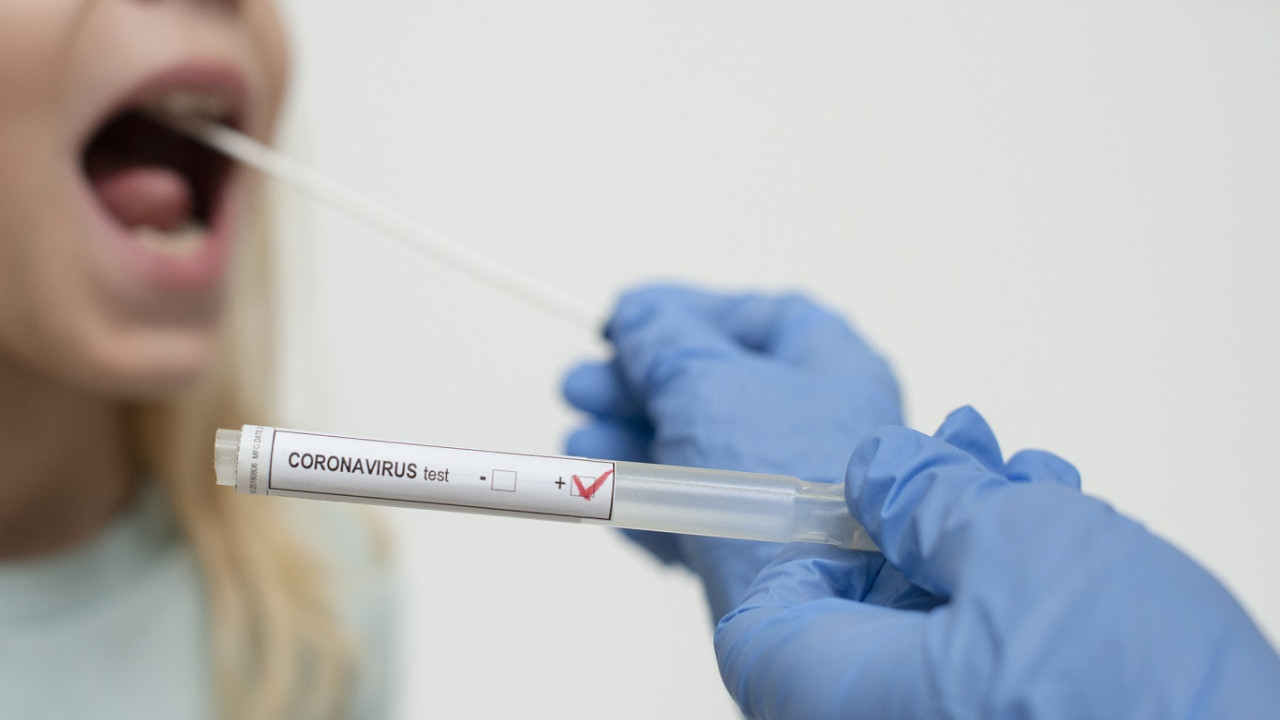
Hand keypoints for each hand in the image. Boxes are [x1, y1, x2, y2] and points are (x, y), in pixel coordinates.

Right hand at [562, 284, 900, 619]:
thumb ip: (661, 338)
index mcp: (831, 368)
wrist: (800, 602)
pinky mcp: (763, 544)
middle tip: (579, 386)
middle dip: (637, 385)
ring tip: (578, 443)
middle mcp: (819, 424)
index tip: (627, 320)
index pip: (756, 318)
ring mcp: (792, 488)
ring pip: (699, 450)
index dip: (686, 313)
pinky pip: (700, 506)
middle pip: (714, 385)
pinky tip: (607, 492)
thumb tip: (637, 315)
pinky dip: (652, 494)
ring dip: (630, 441)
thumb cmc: (774, 472)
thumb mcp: (704, 381)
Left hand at [715, 406, 1279, 718]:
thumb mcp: (1019, 548)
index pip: (758, 633)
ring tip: (1030, 482)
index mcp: (849, 701)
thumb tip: (875, 472)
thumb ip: (923, 499)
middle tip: (961, 462)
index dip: (800, 551)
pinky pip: (979, 668)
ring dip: (970, 543)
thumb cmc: (1140, 696)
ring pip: (928, 634)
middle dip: (909, 521)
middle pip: (854, 621)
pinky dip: (1007, 598)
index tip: (853, 499)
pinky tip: (1061, 538)